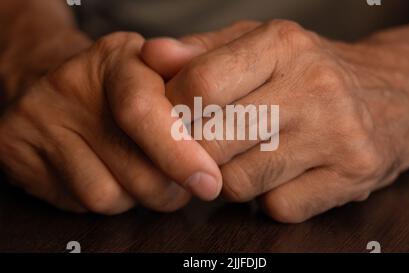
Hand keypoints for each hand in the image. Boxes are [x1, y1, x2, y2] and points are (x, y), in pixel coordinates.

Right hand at [0, 32, 221, 213]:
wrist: (59, 84)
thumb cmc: (125, 85)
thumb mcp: (161, 71)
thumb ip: (192, 83)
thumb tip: (221, 102)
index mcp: (116, 60)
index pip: (142, 110)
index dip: (179, 154)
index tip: (208, 181)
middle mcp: (70, 85)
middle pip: (134, 167)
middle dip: (168, 186)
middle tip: (179, 178)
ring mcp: (38, 119)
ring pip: (108, 196)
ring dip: (137, 195)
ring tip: (139, 170)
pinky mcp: (17, 152)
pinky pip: (81, 203)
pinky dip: (109, 198)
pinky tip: (109, 172)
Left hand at [142, 20, 408, 222]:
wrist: (394, 97)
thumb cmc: (312, 71)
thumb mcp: (260, 45)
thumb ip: (202, 51)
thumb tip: (151, 57)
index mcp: (284, 45)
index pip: (201, 84)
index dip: (171, 111)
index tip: (171, 121)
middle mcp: (314, 88)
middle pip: (213, 140)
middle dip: (193, 152)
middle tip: (201, 146)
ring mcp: (337, 136)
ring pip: (238, 182)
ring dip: (228, 178)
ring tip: (245, 158)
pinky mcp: (351, 178)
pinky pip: (277, 208)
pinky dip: (267, 199)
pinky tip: (281, 175)